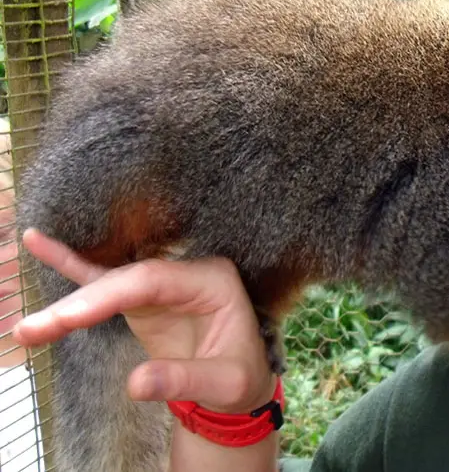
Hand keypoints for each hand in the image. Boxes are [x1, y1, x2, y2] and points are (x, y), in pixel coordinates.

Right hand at [12, 229, 274, 413]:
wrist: (242, 383)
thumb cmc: (240, 377)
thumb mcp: (226, 383)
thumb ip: (184, 379)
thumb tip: (135, 384)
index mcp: (213, 280)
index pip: (152, 280)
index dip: (107, 296)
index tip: (67, 319)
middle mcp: (186, 272)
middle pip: (124, 280)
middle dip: (77, 306)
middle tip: (32, 330)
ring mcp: (164, 282)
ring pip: (108, 283)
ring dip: (68, 304)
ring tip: (27, 326)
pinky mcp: (144, 297)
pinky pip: (105, 280)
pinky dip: (72, 267)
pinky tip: (38, 242)